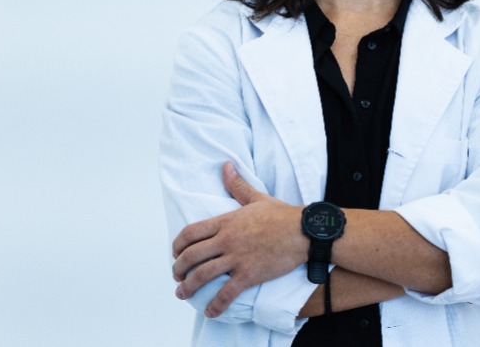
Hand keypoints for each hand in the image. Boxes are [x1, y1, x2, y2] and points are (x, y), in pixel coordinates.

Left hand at [171, 162, 306, 317]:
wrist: (304, 232)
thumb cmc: (282, 215)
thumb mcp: (256, 198)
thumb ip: (237, 185)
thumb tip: (225, 166)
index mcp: (226, 222)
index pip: (190, 233)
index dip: (177, 245)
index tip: (175, 253)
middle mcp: (227, 240)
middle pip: (191, 255)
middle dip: (178, 268)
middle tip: (176, 275)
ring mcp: (237, 258)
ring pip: (202, 275)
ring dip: (188, 286)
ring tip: (182, 293)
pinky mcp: (249, 275)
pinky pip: (226, 293)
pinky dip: (215, 304)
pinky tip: (210, 311)